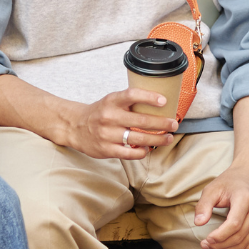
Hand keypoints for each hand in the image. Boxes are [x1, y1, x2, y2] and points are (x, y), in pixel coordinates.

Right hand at [58, 89, 179, 160]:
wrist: (75, 127)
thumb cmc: (99, 113)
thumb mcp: (111, 101)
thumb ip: (129, 102)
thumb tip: (158, 103)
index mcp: (112, 101)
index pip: (132, 95)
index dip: (149, 97)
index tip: (164, 101)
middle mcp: (109, 117)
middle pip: (141, 120)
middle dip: (161, 123)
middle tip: (173, 124)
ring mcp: (108, 134)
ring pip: (138, 139)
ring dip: (157, 139)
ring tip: (167, 138)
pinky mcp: (107, 149)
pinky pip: (130, 153)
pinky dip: (142, 152)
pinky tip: (148, 149)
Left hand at [195, 161, 248, 248]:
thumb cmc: (231, 182)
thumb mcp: (213, 188)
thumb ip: (204, 205)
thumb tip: (198, 223)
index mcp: (245, 198)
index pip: (234, 224)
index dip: (220, 236)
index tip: (206, 240)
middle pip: (239, 236)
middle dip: (220, 246)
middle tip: (204, 246)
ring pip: (245, 243)